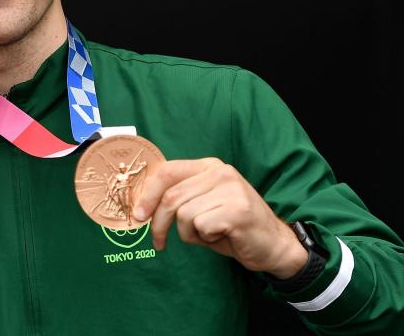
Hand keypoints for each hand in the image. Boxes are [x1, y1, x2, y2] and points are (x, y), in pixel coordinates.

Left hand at [134, 158, 307, 277]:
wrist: (273, 246)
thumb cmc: (231, 228)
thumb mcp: (202, 206)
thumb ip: (178, 198)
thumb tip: (140, 206)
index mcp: (209, 166)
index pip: (167, 171)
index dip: (147, 194)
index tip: (138, 215)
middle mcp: (220, 172)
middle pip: (171, 197)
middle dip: (159, 224)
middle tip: (158, 242)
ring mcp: (231, 189)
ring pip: (184, 214)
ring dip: (190, 234)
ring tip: (209, 234)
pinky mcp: (237, 210)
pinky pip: (201, 226)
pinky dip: (205, 239)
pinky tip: (222, 236)